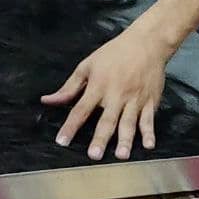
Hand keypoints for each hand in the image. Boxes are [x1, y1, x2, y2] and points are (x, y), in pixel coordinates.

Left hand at [41, 24, 167, 159]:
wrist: (146, 42)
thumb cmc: (114, 53)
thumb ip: (69, 87)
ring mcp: (135, 99)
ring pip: (129, 123)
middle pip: (107, 119)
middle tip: (94, 155)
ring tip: (121, 155)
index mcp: (99, 86)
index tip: (62, 141)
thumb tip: (48, 100)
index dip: (71, 126)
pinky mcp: (150, 101)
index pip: (81, 109)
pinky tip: (148, 145)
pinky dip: (149, 133)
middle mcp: (117, 95)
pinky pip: (149, 120)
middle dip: (101, 138)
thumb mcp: (88, 65)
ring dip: (125, 139)